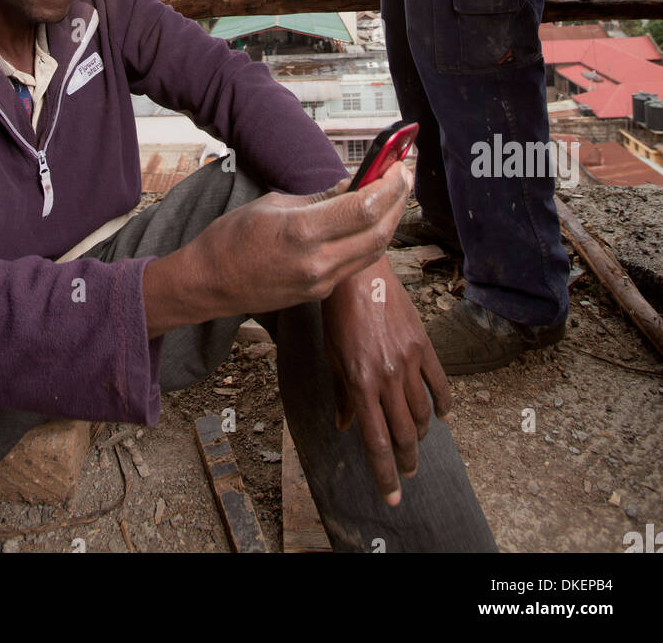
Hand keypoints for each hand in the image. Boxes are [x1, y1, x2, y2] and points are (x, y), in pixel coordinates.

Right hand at [141, 164, 412, 337]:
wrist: (209, 283)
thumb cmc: (233, 237)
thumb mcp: (275, 204)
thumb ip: (320, 198)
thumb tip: (353, 186)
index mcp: (302, 232)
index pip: (364, 208)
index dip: (389, 185)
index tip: (398, 165)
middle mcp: (318, 262)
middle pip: (379, 232)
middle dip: (397, 201)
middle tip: (403, 175)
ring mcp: (321, 283)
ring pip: (374, 251)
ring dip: (390, 221)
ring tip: (394, 194)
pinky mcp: (320, 293)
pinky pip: (357, 264)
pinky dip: (371, 239)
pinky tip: (370, 219)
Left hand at [321, 253, 451, 505]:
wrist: (359, 277)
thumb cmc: (339, 317)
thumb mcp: (332, 357)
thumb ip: (341, 395)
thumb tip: (345, 427)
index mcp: (360, 385)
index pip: (376, 443)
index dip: (385, 475)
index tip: (392, 497)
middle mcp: (387, 378)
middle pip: (403, 435)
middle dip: (406, 462)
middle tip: (408, 475)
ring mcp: (408, 362)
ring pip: (422, 414)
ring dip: (420, 435)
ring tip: (416, 444)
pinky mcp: (424, 346)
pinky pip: (440, 384)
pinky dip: (443, 404)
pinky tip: (440, 415)